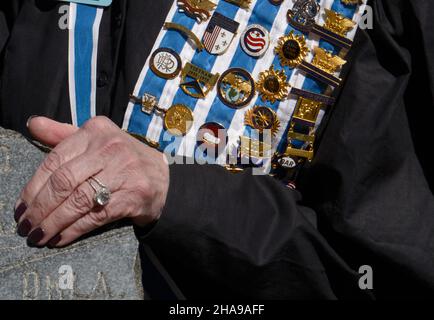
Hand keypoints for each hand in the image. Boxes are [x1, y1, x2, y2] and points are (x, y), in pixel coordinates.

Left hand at [14, 116, 169, 246]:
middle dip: (40, 207)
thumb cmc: (122, 159)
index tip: (21, 206)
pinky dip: (74, 230)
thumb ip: (64, 134)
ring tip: (38, 236)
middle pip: (64, 181)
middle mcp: (110, 148)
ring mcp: (124, 172)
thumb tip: (32, 124)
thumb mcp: (97, 140)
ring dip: (53, 222)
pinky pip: (96, 216)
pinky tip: (61, 238)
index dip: (33, 186)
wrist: (163, 177)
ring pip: (78, 200)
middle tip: (26, 225)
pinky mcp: (133, 196)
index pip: (55, 159)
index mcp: (96, 131)